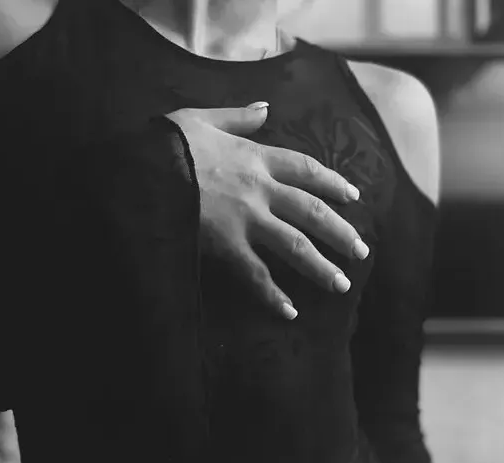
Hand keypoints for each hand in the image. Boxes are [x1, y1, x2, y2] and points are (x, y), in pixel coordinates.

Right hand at [164, 101, 369, 320]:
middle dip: (340, 232)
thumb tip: (264, 109)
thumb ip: (238, 117)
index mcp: (256, 157)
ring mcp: (246, 220)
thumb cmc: (167, 144)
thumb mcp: (203, 117)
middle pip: (312, 211)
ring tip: (340, 285)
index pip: (306, 169)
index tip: (353, 196)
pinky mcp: (227, 246)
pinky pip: (257, 275)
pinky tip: (290, 312)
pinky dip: (273, 295)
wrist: (142, 171)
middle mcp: (260, 189)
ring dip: (321, 267)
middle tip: (360, 252)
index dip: (332, 183)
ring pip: (295, 245)